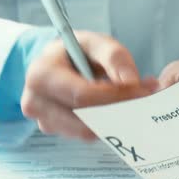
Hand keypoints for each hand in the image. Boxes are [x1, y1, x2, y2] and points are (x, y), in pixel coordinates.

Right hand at [22, 31, 157, 140]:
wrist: (57, 62)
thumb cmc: (76, 52)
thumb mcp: (96, 43)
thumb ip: (115, 58)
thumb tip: (132, 83)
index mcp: (42, 75)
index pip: (83, 96)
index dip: (115, 97)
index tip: (141, 93)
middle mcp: (36, 102)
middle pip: (84, 121)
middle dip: (118, 113)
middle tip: (142, 102)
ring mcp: (44, 121)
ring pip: (87, 133)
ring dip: (113, 120)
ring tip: (128, 102)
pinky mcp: (55, 131)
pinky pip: (85, 135)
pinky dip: (104, 124)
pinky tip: (112, 109)